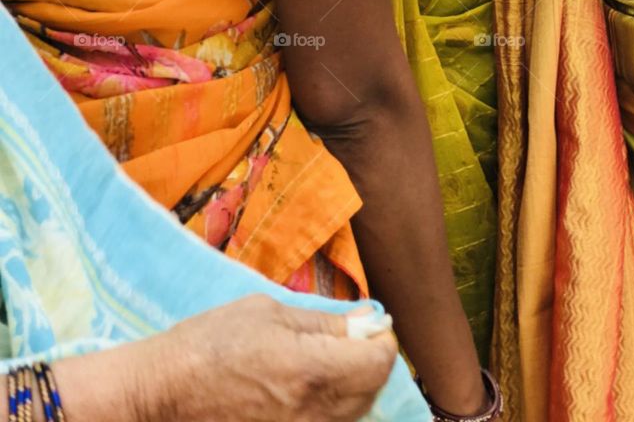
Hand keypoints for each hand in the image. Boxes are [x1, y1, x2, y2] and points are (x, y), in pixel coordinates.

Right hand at [79, 296, 398, 421]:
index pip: (379, 363)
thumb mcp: (267, 313)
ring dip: (353, 388)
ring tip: (325, 364)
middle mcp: (311, 413)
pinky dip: (330, 409)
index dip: (382, 340)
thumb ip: (324, 322)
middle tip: (349, 341)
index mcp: (309, 371)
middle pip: (371, 392)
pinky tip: (307, 391)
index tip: (370, 326)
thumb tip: (369, 320)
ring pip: (353, 415)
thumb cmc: (210, 343)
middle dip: (370, 362)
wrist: (160, 396)